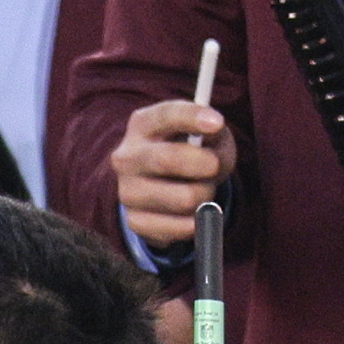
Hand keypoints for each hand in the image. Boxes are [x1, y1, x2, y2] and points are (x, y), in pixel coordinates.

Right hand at [111, 96, 230, 249]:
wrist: (166, 181)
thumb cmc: (193, 149)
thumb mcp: (207, 134)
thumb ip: (214, 137)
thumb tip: (214, 158)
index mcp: (143, 124)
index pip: (165, 116)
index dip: (191, 118)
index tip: (217, 123)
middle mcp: (127, 157)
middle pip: (167, 160)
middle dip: (203, 164)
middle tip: (215, 167)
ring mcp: (127, 191)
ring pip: (182, 199)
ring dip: (205, 196)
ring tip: (203, 191)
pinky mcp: (133, 221)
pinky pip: (175, 228)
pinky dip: (196, 223)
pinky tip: (195, 214)